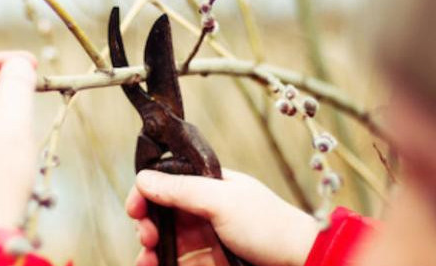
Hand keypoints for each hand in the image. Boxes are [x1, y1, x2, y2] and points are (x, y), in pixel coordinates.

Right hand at [126, 169, 317, 265]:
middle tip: (145, 236)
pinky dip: (159, 262)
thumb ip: (181, 190)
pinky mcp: (207, 261)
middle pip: (161, 212)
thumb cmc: (269, 226)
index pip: (167, 182)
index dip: (146, 193)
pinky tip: (151, 265)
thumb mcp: (222, 201)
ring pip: (164, 239)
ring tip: (146, 258)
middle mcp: (204, 209)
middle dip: (145, 222)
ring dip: (148, 247)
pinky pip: (175, 260)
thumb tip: (143, 178)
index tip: (135, 209)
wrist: (301, 261)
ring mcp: (205, 237)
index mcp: (209, 185)